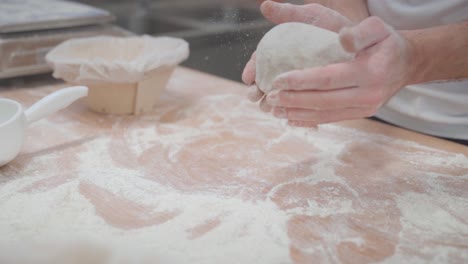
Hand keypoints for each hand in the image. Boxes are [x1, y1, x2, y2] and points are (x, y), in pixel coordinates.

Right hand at [242, 1, 351, 110]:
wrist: (363, 41)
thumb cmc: (332, 26)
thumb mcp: (312, 16)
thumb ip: (290, 13)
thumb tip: (265, 5)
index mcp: (280, 50)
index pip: (260, 61)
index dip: (252, 69)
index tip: (247, 78)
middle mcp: (286, 67)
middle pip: (266, 81)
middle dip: (258, 90)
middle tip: (255, 96)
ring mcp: (300, 83)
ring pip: (282, 96)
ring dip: (274, 103)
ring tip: (270, 108)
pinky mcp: (314, 95)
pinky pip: (302, 106)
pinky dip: (296, 112)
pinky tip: (292, 117)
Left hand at [265, 17, 416, 126]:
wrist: (406, 63)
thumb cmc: (385, 41)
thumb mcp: (377, 27)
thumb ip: (359, 31)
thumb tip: (341, 39)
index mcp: (370, 71)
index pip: (328, 78)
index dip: (301, 81)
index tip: (277, 80)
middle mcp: (369, 94)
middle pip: (323, 100)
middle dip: (293, 100)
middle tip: (270, 97)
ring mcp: (366, 108)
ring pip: (325, 113)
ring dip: (297, 113)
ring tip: (274, 110)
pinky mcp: (361, 114)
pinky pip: (332, 118)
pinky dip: (310, 120)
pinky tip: (291, 118)